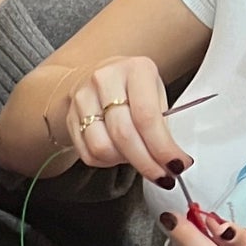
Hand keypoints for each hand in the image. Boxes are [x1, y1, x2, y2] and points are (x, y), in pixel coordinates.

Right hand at [59, 55, 183, 185]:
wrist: (98, 78)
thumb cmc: (134, 88)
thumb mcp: (156, 93)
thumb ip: (163, 124)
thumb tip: (173, 160)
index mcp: (136, 69)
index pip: (147, 116)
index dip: (161, 147)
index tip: (175, 165)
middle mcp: (105, 79)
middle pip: (124, 134)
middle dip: (146, 162)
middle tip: (162, 176)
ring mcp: (83, 98)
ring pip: (102, 147)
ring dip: (124, 161)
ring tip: (137, 157)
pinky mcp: (70, 117)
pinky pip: (89, 154)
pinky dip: (107, 162)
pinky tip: (119, 154)